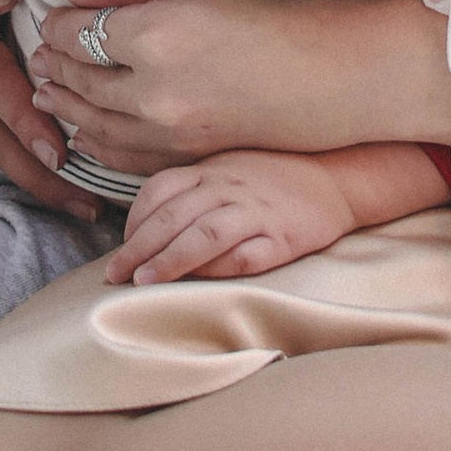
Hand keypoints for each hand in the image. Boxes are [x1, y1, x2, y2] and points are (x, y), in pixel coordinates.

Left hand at [29, 0, 434, 182]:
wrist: (335, 75)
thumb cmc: (276, 15)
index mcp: (157, 35)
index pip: (82, 32)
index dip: (62, 24)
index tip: (56, 15)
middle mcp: (154, 90)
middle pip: (81, 80)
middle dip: (55, 65)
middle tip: (39, 54)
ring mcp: (169, 132)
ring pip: (94, 124)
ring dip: (66, 106)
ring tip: (48, 92)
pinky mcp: (185, 156)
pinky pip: (122, 156)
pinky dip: (95, 142)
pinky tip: (84, 131)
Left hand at [105, 151, 360, 286]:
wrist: (337, 174)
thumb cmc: (275, 174)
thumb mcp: (229, 166)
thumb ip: (192, 185)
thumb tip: (148, 220)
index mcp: (213, 168)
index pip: (160, 189)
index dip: (134, 220)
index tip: (121, 247)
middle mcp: (230, 186)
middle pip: (174, 215)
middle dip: (138, 247)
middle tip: (113, 274)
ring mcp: (257, 211)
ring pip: (205, 234)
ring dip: (170, 259)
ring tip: (144, 282)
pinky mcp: (283, 237)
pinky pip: (247, 254)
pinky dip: (220, 269)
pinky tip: (200, 284)